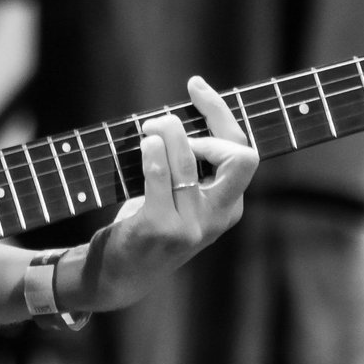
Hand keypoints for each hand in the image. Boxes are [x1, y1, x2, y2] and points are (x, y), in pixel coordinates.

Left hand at [87, 76, 259, 310]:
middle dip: (213, 122)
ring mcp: (192, 226)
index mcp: (229, 206)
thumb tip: (181, 113)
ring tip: (149, 128)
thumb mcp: (181, 200)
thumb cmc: (149, 226)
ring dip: (168, 133)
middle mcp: (219, 217)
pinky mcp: (162, 229)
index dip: (221, 112)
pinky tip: (145, 144)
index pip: (243, 151)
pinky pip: (161, 178)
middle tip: (171, 120)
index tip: (196, 86)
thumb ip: (191, 165)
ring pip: (190, 161)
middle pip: (240, 157)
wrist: (120, 277)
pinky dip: (153, 154)